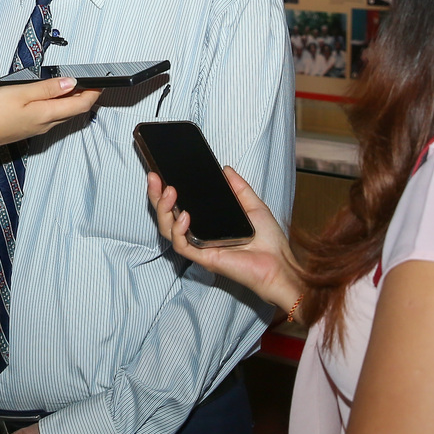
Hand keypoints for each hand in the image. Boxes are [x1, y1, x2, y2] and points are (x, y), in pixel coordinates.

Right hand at [0, 77, 99, 154]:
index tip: (101, 82)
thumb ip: (47, 88)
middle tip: (94, 83)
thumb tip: (71, 83)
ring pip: (63, 113)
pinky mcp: (28, 127)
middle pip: (74, 110)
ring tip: (77, 86)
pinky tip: (53, 97)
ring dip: (73, 101)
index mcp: (46, 113)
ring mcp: (37, 127)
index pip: (80, 104)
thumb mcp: (20, 92)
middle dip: (87, 97)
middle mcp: (46, 123)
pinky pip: (51, 116)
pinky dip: (59, 105)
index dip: (93, 93)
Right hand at [148, 166, 301, 316]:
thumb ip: (239, 188)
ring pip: (168, 230)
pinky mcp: (203, 258)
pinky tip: (185, 215)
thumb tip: (226, 170)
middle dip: (156, 197)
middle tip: (154, 178)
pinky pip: (182, 245)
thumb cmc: (269, 242)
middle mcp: (199, 234)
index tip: (160, 174)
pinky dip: (179, 230)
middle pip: (167, 216)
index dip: (165, 192)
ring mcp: (200, 246)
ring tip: (169, 192)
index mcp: (207, 223)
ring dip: (164, 210)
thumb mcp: (254, 206)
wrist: (279, 264)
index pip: (179, 206)